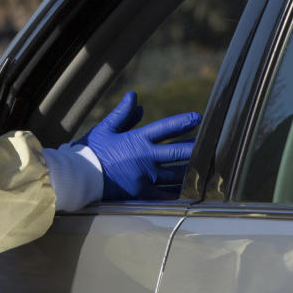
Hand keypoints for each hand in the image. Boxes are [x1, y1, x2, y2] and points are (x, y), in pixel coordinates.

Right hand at [82, 91, 201, 200]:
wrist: (80, 178)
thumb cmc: (91, 151)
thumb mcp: (106, 129)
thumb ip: (123, 114)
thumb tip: (135, 97)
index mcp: (137, 140)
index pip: (165, 128)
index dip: (183, 122)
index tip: (198, 118)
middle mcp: (146, 158)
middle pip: (178, 152)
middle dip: (196, 147)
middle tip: (213, 144)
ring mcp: (146, 178)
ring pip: (176, 174)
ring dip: (192, 169)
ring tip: (207, 166)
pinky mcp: (143, 194)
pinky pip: (166, 194)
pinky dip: (179, 192)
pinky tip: (191, 190)